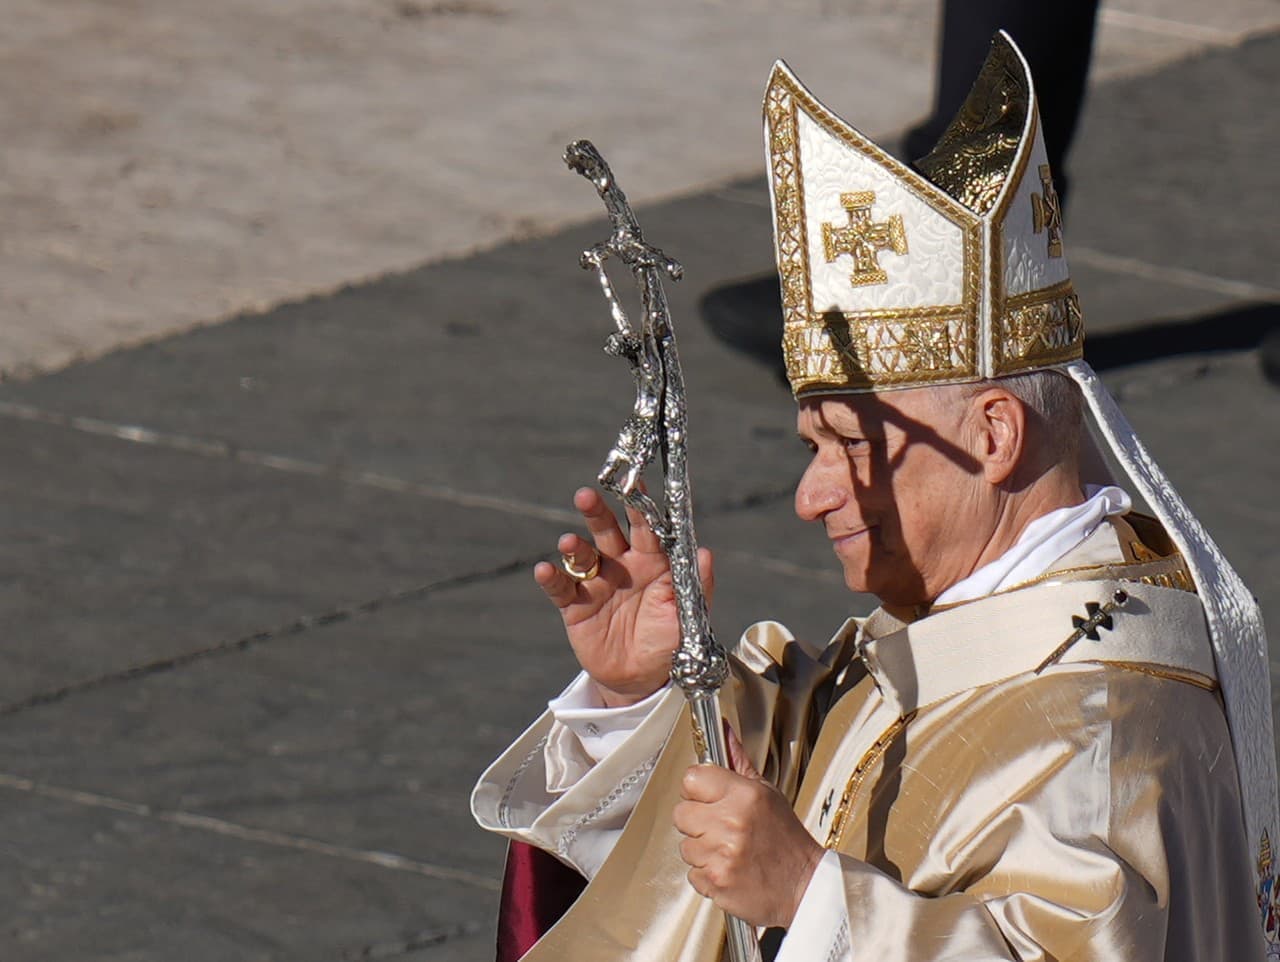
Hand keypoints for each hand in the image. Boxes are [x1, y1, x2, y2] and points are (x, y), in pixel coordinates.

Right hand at [534, 487, 713, 706]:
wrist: (644, 681)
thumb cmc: (671, 643)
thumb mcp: (690, 616)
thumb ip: (696, 584)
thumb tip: (705, 553)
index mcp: (652, 562)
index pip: (645, 528)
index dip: (640, 507)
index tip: (634, 485)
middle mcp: (622, 566)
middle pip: (607, 531)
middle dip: (596, 513)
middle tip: (586, 495)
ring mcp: (597, 584)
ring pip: (582, 556)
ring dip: (574, 547)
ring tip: (568, 543)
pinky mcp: (575, 606)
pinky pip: (561, 588)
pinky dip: (551, 578)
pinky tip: (544, 569)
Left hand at [674, 728, 823, 927]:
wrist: (804, 885)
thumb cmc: (786, 839)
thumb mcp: (767, 792)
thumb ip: (738, 763)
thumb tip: (723, 730)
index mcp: (743, 796)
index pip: (691, 778)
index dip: (697, 789)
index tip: (708, 797)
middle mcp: (730, 822)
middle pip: (681, 813)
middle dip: (697, 821)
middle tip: (720, 827)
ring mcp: (721, 854)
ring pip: (685, 846)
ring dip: (703, 849)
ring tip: (729, 849)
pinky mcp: (716, 881)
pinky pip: (692, 873)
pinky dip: (707, 874)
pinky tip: (728, 868)